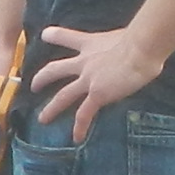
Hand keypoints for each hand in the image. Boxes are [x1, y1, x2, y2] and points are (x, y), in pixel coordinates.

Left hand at [28, 21, 164, 131]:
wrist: (140, 49)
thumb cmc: (140, 40)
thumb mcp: (124, 36)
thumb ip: (122, 42)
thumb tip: (134, 43)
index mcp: (91, 44)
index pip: (68, 37)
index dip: (54, 35)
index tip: (45, 35)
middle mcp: (85, 62)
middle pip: (55, 69)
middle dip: (43, 78)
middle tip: (34, 86)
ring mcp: (88, 79)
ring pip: (63, 96)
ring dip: (51, 108)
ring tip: (43, 119)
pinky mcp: (97, 94)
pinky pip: (85, 114)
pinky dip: (80, 127)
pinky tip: (76, 138)